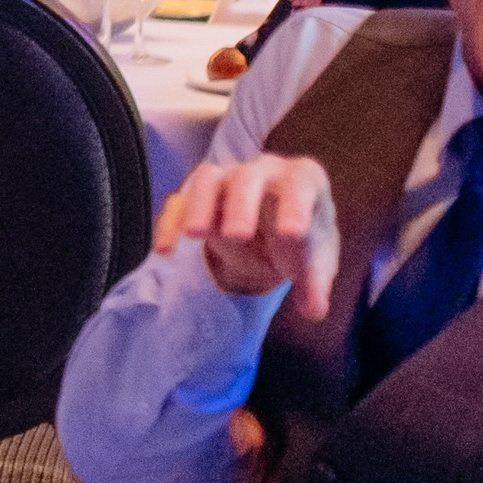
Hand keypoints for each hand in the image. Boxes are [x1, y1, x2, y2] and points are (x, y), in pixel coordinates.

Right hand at [155, 153, 340, 318]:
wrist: (276, 235)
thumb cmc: (301, 243)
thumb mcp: (316, 264)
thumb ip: (315, 285)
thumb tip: (313, 311)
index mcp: (302, 180)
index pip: (301, 183)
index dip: (296, 206)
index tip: (292, 234)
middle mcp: (263, 171)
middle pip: (248, 178)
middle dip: (240, 206)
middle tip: (237, 236)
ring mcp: (227, 178)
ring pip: (208, 179)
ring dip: (199, 205)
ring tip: (193, 236)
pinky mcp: (198, 195)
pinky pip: (179, 201)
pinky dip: (170, 223)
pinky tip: (166, 251)